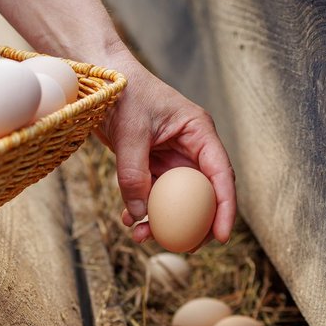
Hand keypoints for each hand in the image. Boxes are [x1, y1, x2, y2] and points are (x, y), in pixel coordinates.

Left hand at [97, 56, 236, 246]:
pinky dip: (143, 209)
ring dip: (162, 220)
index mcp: (199, 132)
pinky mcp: (153, 163)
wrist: (100, 79)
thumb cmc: (122, 93)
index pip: (221, 174)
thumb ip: (133, 174)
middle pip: (204, 193)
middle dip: (195, 224)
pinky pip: (154, 193)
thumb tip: (140, 213)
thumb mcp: (129, 133)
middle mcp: (191, 146)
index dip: (226, 208)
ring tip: (140, 236)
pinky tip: (128, 220)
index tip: (222, 236)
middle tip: (182, 247)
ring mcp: (172, 156)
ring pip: (177, 199)